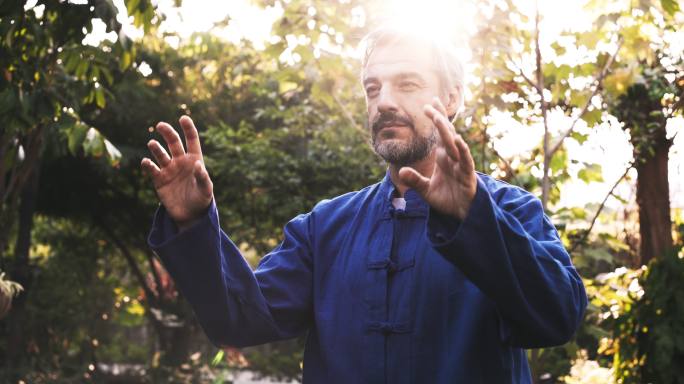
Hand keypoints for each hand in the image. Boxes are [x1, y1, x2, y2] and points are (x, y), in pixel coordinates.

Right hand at [141, 115, 212, 229]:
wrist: (190, 216)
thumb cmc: (201, 201)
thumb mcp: (206, 190)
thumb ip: (203, 177)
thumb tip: (198, 164)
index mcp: (194, 159)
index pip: (191, 140)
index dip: (188, 128)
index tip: (183, 118)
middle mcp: (180, 161)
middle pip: (173, 142)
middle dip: (167, 132)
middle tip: (161, 125)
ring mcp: (169, 170)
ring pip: (160, 154)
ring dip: (156, 148)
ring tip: (152, 144)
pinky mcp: (159, 180)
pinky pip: (151, 169)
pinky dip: (147, 164)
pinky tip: (146, 162)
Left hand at [398, 97, 476, 220]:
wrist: (461, 213)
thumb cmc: (446, 198)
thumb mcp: (425, 190)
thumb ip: (414, 180)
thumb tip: (400, 172)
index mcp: (443, 157)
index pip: (439, 134)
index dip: (435, 119)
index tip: (427, 104)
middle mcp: (452, 157)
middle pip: (446, 133)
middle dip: (439, 118)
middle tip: (430, 102)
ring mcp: (460, 164)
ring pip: (454, 143)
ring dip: (446, 131)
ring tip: (437, 118)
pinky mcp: (467, 175)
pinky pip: (465, 160)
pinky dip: (462, 150)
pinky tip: (457, 140)